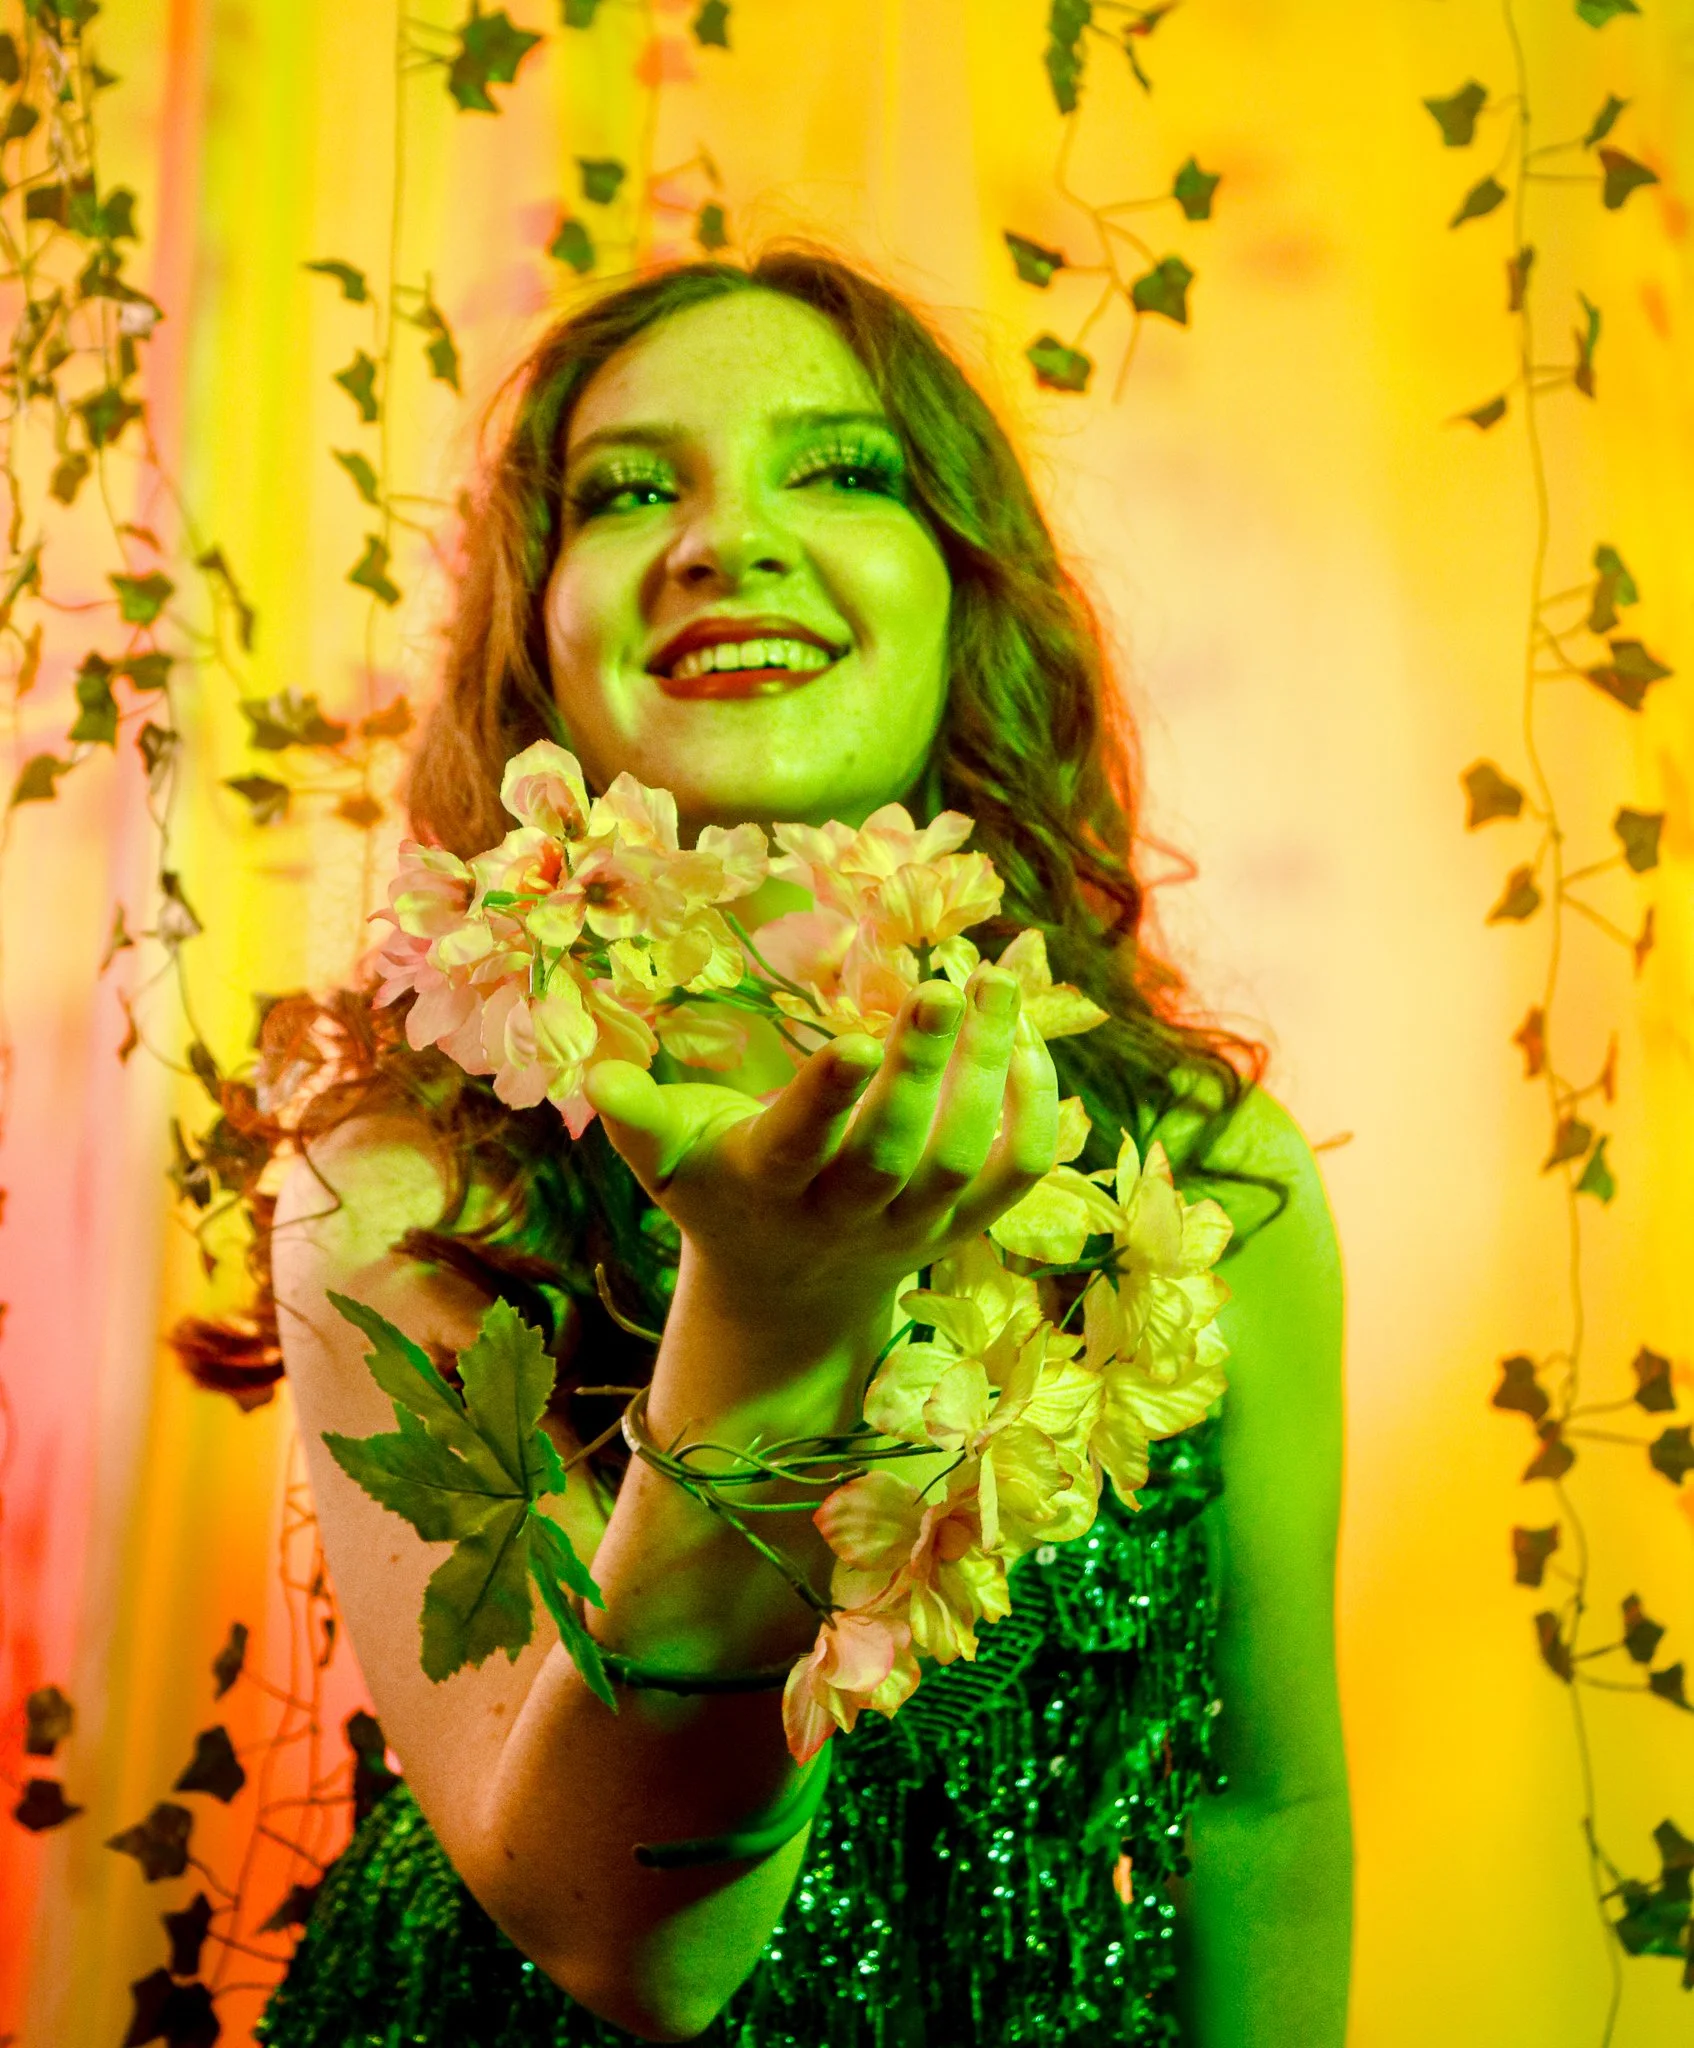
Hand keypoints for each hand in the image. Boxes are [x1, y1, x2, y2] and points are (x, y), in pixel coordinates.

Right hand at [583, 968, 1059, 1325]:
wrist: (791, 1289)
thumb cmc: (723, 1193)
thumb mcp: (671, 1162)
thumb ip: (638, 1120)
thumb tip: (595, 1072)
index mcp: (768, 1190)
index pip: (799, 1147)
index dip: (826, 1099)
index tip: (853, 1037)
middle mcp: (847, 1215)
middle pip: (895, 1152)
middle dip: (923, 1070)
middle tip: (947, 985)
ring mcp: (916, 1224)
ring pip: (966, 1158)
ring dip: (990, 1071)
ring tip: (995, 981)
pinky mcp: (966, 1223)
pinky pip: (1017, 1173)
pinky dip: (1034, 1109)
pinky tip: (1026, 1036)